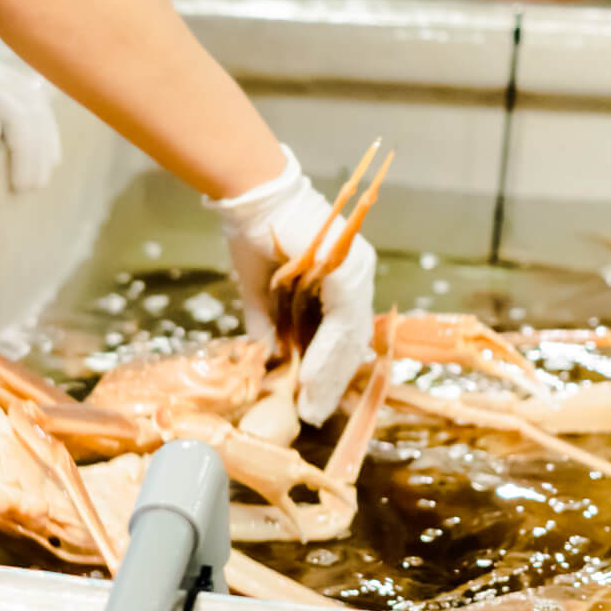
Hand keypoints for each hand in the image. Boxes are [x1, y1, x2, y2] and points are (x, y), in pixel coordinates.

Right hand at [207, 146, 376, 426]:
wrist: (252, 196)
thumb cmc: (254, 233)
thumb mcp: (261, 289)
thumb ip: (268, 323)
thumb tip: (269, 357)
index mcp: (343, 275)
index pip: (344, 331)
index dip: (330, 368)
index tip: (314, 399)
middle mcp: (358, 273)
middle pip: (352, 340)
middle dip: (332, 381)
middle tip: (314, 414)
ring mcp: (356, 272)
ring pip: (349, 337)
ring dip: (328, 376)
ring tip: (310, 406)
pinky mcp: (346, 272)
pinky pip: (339, 325)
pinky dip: (324, 355)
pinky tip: (308, 378)